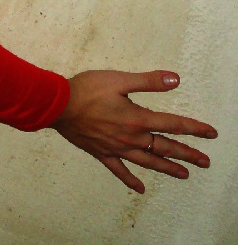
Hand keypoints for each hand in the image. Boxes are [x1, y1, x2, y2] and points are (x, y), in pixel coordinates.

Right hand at [51, 69, 217, 192]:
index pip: (172, 124)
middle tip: (205, 161)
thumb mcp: (118, 79)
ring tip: (184, 175)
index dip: (194, 128)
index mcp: (137, 118)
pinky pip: (120, 171)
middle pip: (164, 147)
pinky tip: (139, 188)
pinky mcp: (102, 153)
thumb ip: (148, 81)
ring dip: (168, 167)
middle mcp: (131, 137)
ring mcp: (117, 148)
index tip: (211, 133)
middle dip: (187, 153)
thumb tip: (175, 79)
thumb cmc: (86, 89)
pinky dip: (131, 180)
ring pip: (148, 161)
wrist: (57, 105)